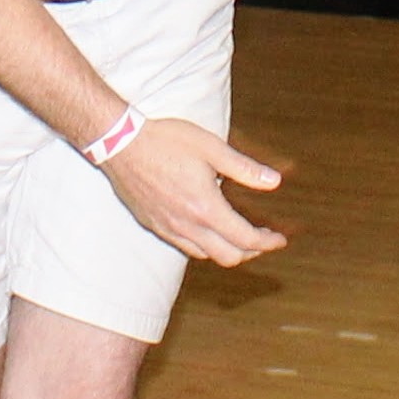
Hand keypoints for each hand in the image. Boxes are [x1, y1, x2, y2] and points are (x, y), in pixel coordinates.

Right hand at [101, 117, 289, 266]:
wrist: (119, 143)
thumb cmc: (165, 141)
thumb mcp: (211, 148)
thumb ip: (244, 169)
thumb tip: (274, 182)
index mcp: (206, 207)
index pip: (245, 239)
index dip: (267, 242)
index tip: (279, 239)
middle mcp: (187, 225)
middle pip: (228, 257)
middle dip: (251, 252)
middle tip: (263, 240)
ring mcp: (168, 228)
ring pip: (205, 256)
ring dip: (227, 251)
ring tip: (238, 237)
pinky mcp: (154, 225)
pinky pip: (184, 247)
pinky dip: (204, 246)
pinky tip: (207, 230)